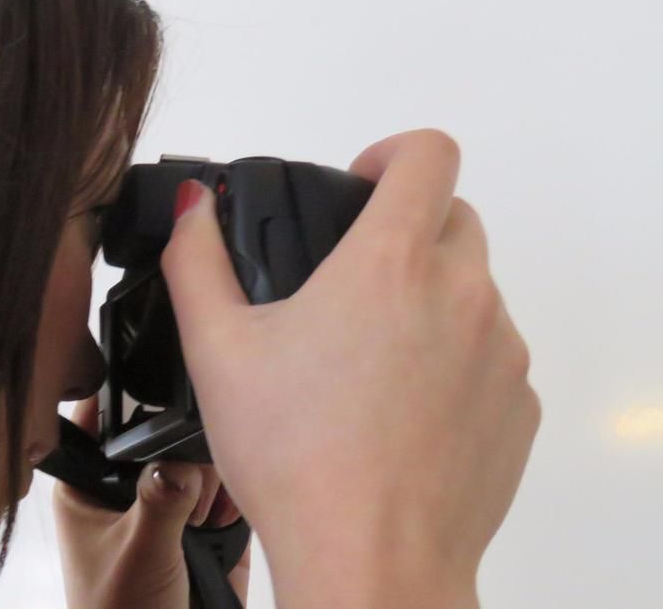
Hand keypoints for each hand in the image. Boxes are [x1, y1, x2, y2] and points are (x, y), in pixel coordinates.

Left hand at [52, 396, 250, 608]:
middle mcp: (127, 493)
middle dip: (186, 453)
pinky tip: (224, 524)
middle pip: (164, 439)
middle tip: (187, 487)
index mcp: (88, 487)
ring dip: (214, 482)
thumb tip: (186, 459)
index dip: (128, 403)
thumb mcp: (138, 552)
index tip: (162, 400)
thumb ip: (161, 498)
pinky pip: (228, 502)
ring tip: (203, 518)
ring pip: (202, 467)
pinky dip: (234, 507)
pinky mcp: (204, 538)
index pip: (103, 421)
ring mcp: (167, 513)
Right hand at [159, 129, 540, 608]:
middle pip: (455, 217)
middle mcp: (463, 295)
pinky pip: (493, 355)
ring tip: (366, 360)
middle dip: (406, 229)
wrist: (371, 561)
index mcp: (390, 264)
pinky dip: (454, 360)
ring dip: (429, 299)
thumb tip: (192, 206)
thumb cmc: (296, 459)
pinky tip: (399, 409)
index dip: (393, 151)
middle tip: (350, 282)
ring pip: (475, 289)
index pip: (429, 154)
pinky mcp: (519, 405)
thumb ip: (197, 259)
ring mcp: (503, 352)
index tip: (363, 179)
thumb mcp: (216, 348)